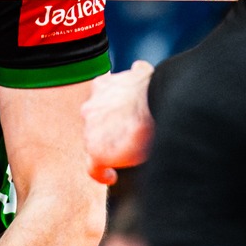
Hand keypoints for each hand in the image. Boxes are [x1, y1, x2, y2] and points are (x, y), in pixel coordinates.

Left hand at [82, 61, 154, 184]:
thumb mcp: (142, 74)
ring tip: (126, 157)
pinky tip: (112, 176)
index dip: (109, 114)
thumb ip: (136, 74)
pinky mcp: (97, 151)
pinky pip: (94, 168)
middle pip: (95, 125)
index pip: (99, 103)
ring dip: (109, 149)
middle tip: (126, 139)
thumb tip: (139, 68)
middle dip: (108, 131)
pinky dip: (102, 173)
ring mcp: (91, 130)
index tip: (118, 122)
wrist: (154, 103)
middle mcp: (90, 107)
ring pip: (95, 144)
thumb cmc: (154, 88)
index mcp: (101, 86)